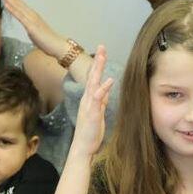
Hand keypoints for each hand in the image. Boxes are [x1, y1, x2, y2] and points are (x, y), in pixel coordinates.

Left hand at [0, 0, 69, 62]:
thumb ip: (28, 25)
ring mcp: (32, 19)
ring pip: (17, 5)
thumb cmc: (47, 41)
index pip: (17, 2)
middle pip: (16, 0)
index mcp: (31, 15)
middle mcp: (31, 13)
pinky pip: (20, 16)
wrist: (58, 46)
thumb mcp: (34, 31)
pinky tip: (6, 3)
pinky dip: (13, 9)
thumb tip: (24, 23)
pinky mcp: (32, 26)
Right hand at [68, 45, 113, 159]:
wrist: (83, 147)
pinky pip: (98, 98)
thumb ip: (100, 101)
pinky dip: (103, 88)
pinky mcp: (92, 112)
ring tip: (102, 55)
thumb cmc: (90, 132)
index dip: (97, 65)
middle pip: (92, 76)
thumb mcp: (97, 113)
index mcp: (89, 99)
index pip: (93, 78)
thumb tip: (105, 90)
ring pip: (93, 82)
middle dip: (98, 61)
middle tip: (102, 46)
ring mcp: (89, 105)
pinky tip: (109, 80)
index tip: (102, 52)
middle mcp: (87, 99)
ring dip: (98, 69)